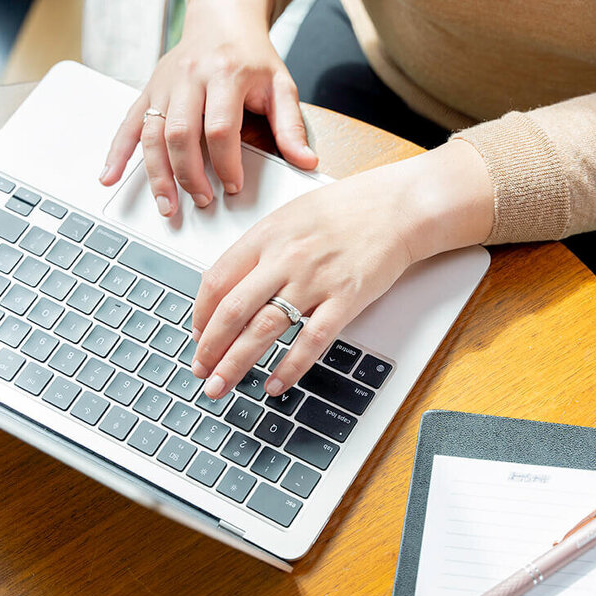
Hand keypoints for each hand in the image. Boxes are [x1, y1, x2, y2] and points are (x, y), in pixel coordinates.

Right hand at [99, 0, 316, 215]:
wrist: (222, 20)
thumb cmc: (252, 57)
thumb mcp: (281, 85)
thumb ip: (291, 126)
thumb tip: (306, 163)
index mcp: (225, 75)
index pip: (220, 127)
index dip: (225, 162)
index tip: (234, 186)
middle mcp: (189, 77)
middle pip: (181, 133)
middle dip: (189, 174)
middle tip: (202, 201)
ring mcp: (164, 84)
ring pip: (152, 133)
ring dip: (156, 173)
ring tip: (166, 205)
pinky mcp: (148, 90)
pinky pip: (128, 123)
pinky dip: (117, 152)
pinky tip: (110, 177)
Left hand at [189, 139, 494, 397]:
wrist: (398, 208)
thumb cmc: (348, 210)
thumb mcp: (291, 217)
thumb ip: (261, 250)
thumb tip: (232, 288)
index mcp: (267, 235)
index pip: (217, 280)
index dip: (200, 315)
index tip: (197, 336)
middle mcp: (285, 258)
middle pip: (232, 311)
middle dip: (209, 348)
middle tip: (199, 372)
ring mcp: (315, 281)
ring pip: (263, 330)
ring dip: (236, 364)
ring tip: (220, 386)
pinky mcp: (345, 300)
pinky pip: (310, 342)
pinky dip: (289, 368)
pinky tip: (275, 385)